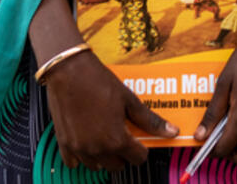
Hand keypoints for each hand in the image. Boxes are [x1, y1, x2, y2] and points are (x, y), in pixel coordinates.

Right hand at [45, 49, 178, 171]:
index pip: (138, 159)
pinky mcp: (64, 145)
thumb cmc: (99, 81)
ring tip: (105, 133)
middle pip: (118, 165)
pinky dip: (82, 156)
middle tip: (122, 133)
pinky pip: (75, 163)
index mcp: (116, 140)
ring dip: (104, 155)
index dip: (141, 148)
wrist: (69, 70)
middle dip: (124, 153)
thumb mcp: (129, 99)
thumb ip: (150, 120)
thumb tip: (172, 131)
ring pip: (98, 165)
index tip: (138, 137)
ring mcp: (79, 150)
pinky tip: (87, 138)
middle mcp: (98, 150)